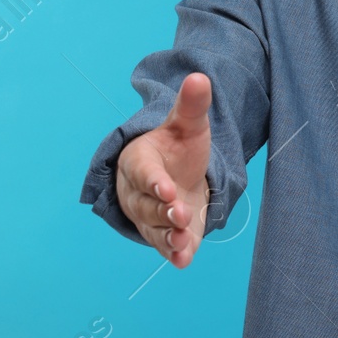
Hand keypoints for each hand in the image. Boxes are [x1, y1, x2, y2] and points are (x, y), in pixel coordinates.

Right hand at [115, 72, 214, 267]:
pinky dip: (174, 255)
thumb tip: (200, 77)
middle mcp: (138, 193)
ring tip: (182, 240)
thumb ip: (191, 105)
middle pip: (146, 205)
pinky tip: (183, 260)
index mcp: (138, 162)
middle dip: (163, 211)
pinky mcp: (166, 236)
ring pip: (154, 230)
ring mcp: (150, 218)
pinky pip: (166, 248)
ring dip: (168, 236)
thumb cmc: (177, 148)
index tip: (166, 188)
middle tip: (179, 213)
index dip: (153, 182)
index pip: (143, 173)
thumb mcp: (187, 124)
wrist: (178, 174)